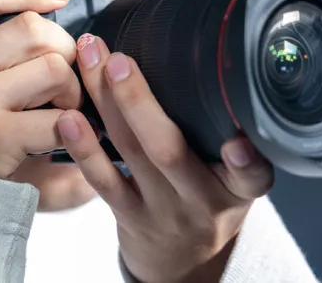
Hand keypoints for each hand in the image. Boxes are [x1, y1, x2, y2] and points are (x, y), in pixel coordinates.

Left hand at [57, 34, 273, 282]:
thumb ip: (222, 134)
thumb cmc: (208, 197)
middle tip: (117, 60)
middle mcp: (200, 199)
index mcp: (237, 187)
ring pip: (130, 152)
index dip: (247, 161)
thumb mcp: (232, 177)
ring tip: (88, 63)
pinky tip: (69, 117)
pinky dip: (85, 147)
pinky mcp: (129, 216)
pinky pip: (104, 181)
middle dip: (138, 101)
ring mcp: (161, 210)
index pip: (252, 176)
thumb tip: (193, 65)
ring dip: (105, 103)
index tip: (237, 143)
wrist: (185, 260)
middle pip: (168, 150)